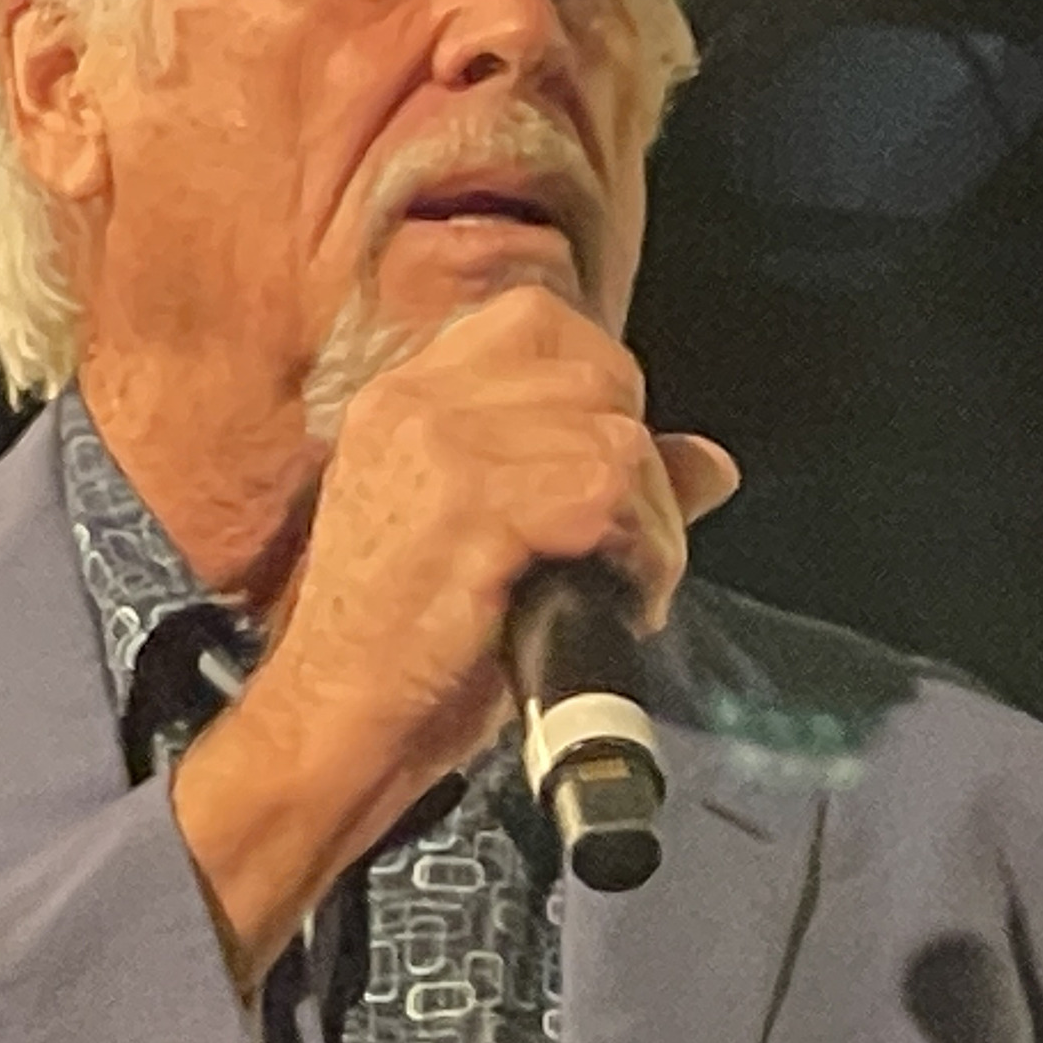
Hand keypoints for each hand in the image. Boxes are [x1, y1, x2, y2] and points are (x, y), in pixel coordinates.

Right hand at [170, 287, 738, 987]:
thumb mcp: (486, 535)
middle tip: (624, 542)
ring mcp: (440, 447)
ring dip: (648, 520)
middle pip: (595, 371)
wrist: (330, 722)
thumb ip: (586, 477)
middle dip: (637, 461)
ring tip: (625, 581)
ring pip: (614, 434)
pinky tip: (624, 599)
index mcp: (406, 393)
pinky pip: (606, 491)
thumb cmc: (405, 644)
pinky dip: (640, 552)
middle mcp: (415, 401)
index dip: (602, 387)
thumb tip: (712, 462)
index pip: (539, 319)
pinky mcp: (471, 506)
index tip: (607, 466)